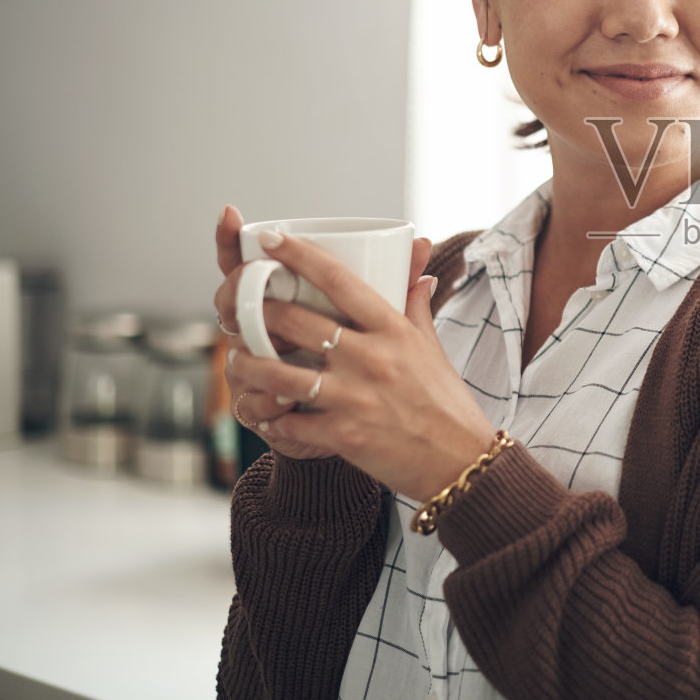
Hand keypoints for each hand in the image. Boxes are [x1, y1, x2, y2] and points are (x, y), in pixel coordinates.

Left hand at [220, 222, 499, 500]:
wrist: (461, 461)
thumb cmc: (446, 403)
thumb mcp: (432, 348)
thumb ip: (416, 308)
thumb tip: (419, 272)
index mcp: (394, 330)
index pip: (340, 280)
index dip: (300, 255)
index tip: (271, 238)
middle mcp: (373, 358)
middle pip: (296, 321)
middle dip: (258, 311)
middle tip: (241, 309)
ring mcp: (356, 397)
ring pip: (280, 374)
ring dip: (249, 366)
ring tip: (238, 360)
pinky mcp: (345, 435)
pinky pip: (291, 423)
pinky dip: (273, 419)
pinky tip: (268, 416)